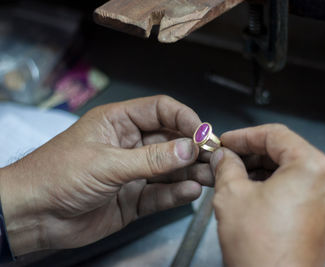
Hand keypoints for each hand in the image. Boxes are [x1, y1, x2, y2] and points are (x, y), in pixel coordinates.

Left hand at [0, 95, 212, 255]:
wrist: (32, 216)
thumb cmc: (56, 175)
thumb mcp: (107, 163)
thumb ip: (152, 159)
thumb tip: (189, 148)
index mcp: (119, 122)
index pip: (160, 111)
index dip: (184, 118)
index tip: (204, 132)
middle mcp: (129, 145)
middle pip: (170, 140)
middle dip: (192, 148)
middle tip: (213, 156)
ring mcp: (133, 172)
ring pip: (169, 169)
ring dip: (190, 172)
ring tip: (210, 175)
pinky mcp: (133, 199)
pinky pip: (160, 194)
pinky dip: (176, 193)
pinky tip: (190, 191)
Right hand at [210, 124, 324, 266]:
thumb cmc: (261, 249)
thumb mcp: (232, 195)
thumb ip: (226, 166)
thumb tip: (223, 156)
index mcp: (312, 167)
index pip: (275, 135)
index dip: (245, 136)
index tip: (226, 141)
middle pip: (287, 152)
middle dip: (253, 154)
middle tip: (228, 158)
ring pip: (294, 171)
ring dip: (264, 170)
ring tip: (237, 175)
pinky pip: (302, 190)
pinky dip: (278, 186)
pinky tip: (255, 192)